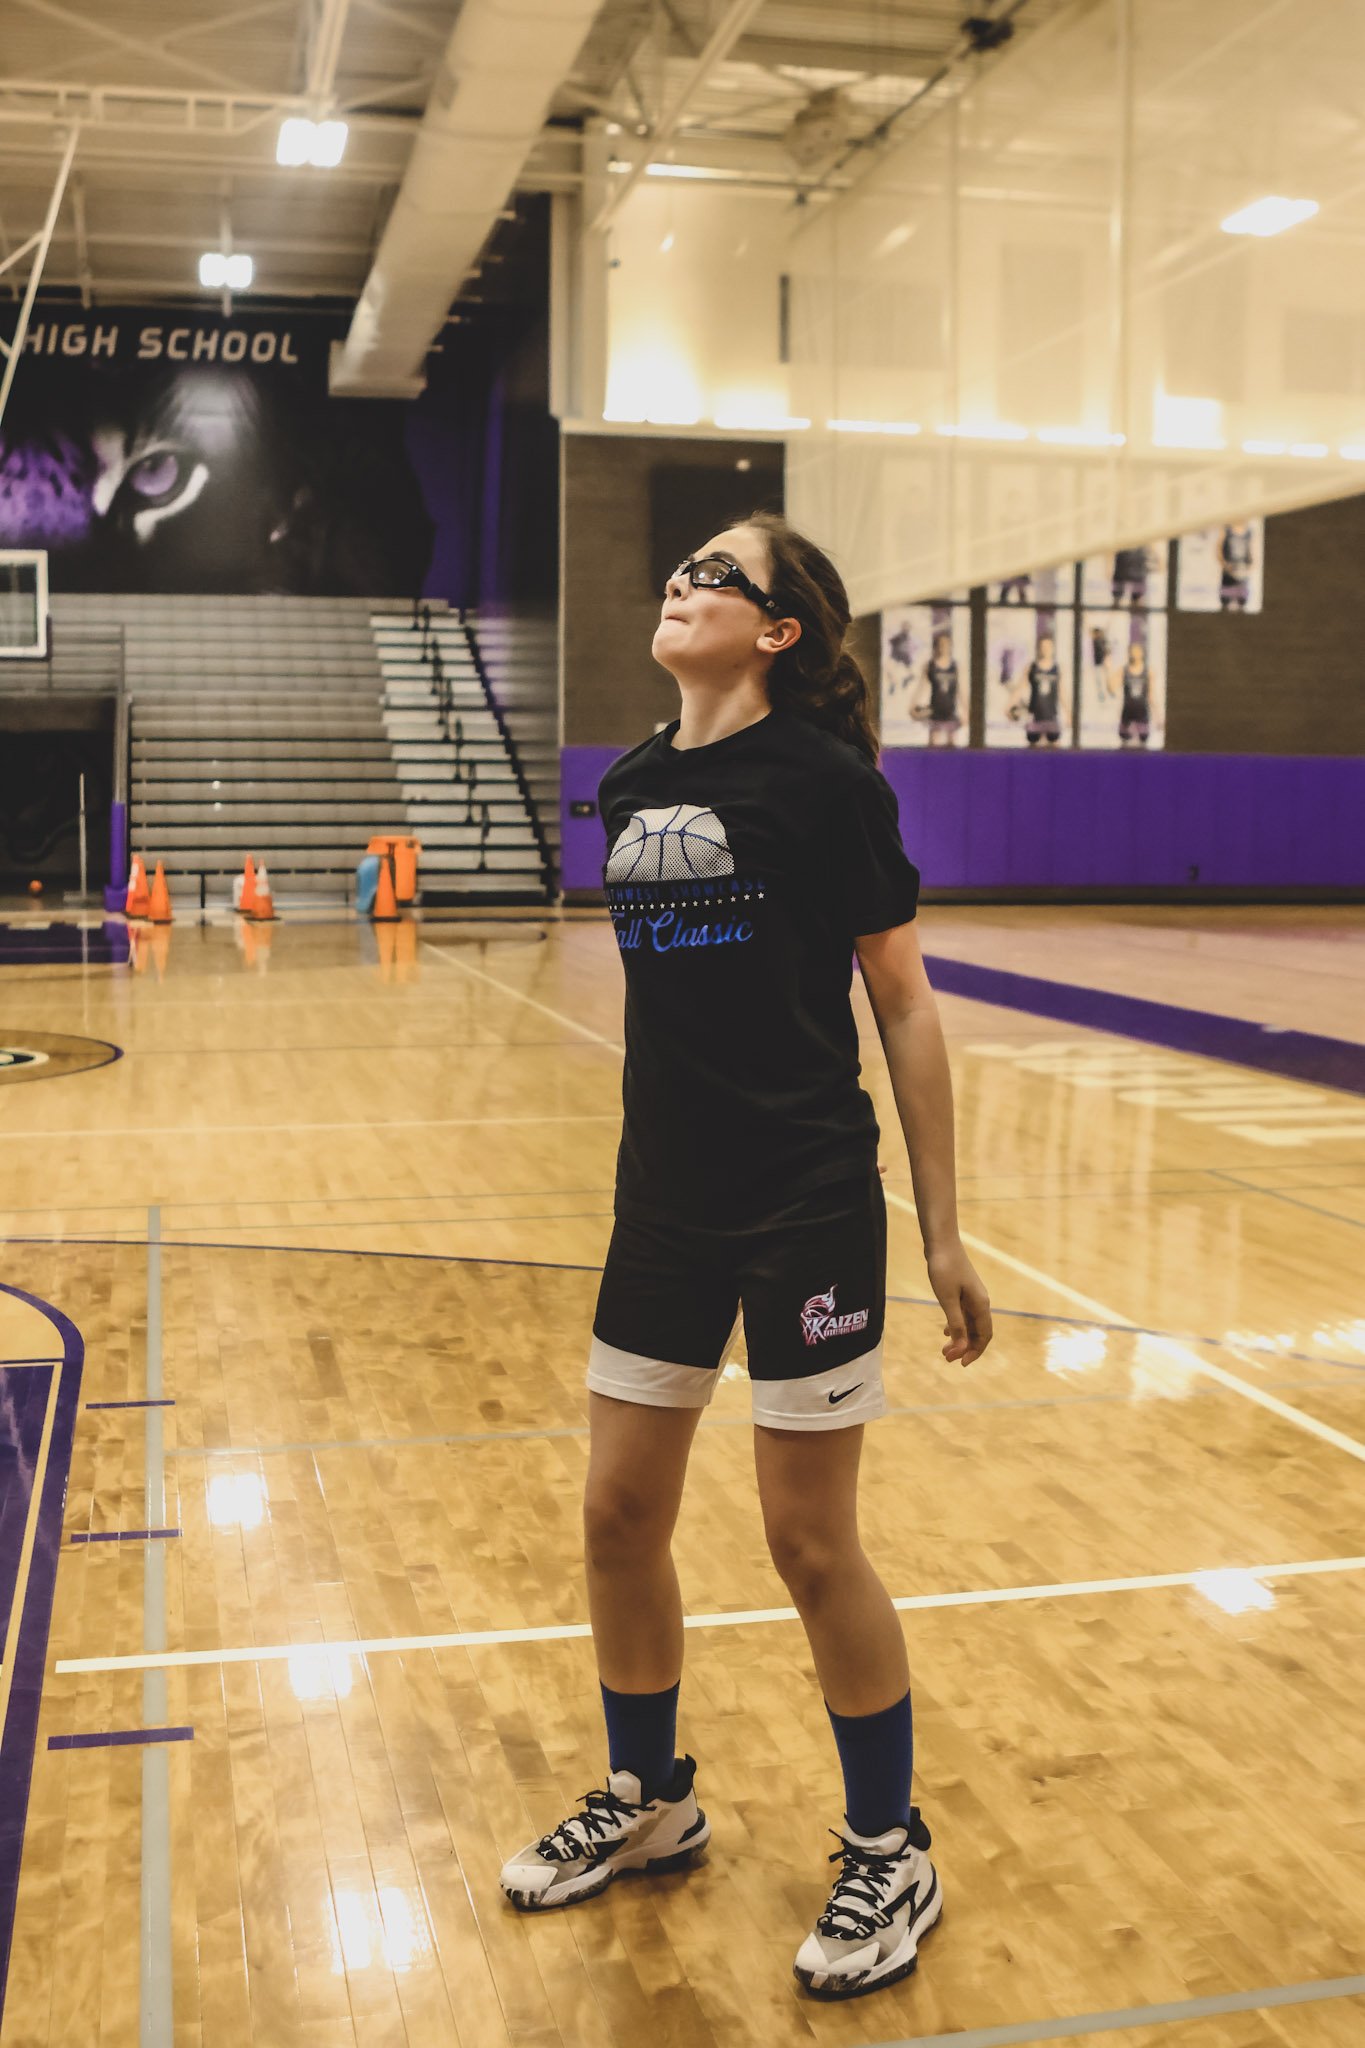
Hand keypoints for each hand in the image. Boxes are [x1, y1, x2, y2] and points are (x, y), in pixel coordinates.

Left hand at [925, 1240, 992, 1366]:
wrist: (942, 1242)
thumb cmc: (944, 1269)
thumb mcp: (947, 1299)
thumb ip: (956, 1323)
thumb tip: (961, 1347)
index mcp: (980, 1305)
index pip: (984, 1335)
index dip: (975, 1351)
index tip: (961, 1363)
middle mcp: (980, 1302)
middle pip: (978, 1332)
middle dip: (965, 1347)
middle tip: (947, 1358)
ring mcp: (972, 1296)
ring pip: (970, 1324)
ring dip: (960, 1338)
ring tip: (945, 1349)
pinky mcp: (963, 1291)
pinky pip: (964, 1315)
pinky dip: (957, 1325)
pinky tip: (946, 1330)